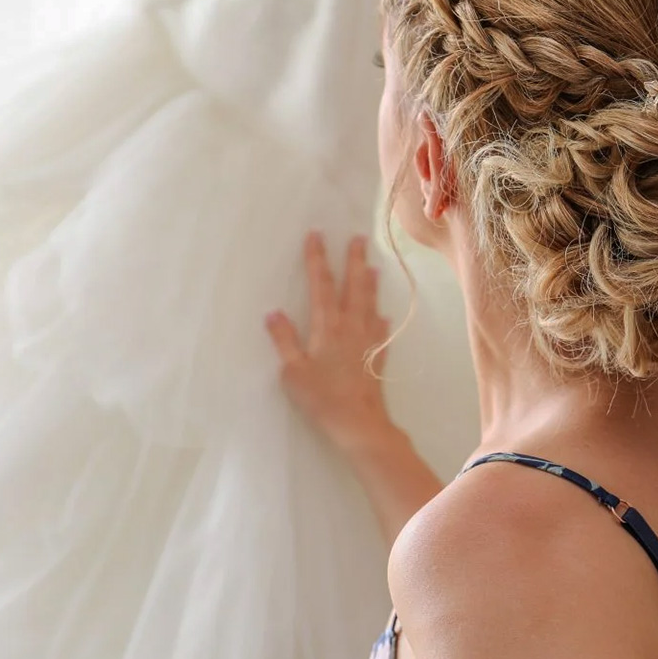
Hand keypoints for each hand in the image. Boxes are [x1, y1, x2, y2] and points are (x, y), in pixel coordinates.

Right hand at [267, 232, 393, 453]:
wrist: (359, 423)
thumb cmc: (321, 397)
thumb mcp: (293, 371)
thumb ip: (284, 340)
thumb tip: (273, 313)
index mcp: (327, 326)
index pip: (321, 285)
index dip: (318, 259)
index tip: (317, 235)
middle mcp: (351, 326)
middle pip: (353, 286)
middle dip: (354, 260)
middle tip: (358, 238)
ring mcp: (368, 340)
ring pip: (370, 303)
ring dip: (370, 283)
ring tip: (373, 266)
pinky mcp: (378, 356)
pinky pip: (380, 330)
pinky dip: (380, 318)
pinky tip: (383, 315)